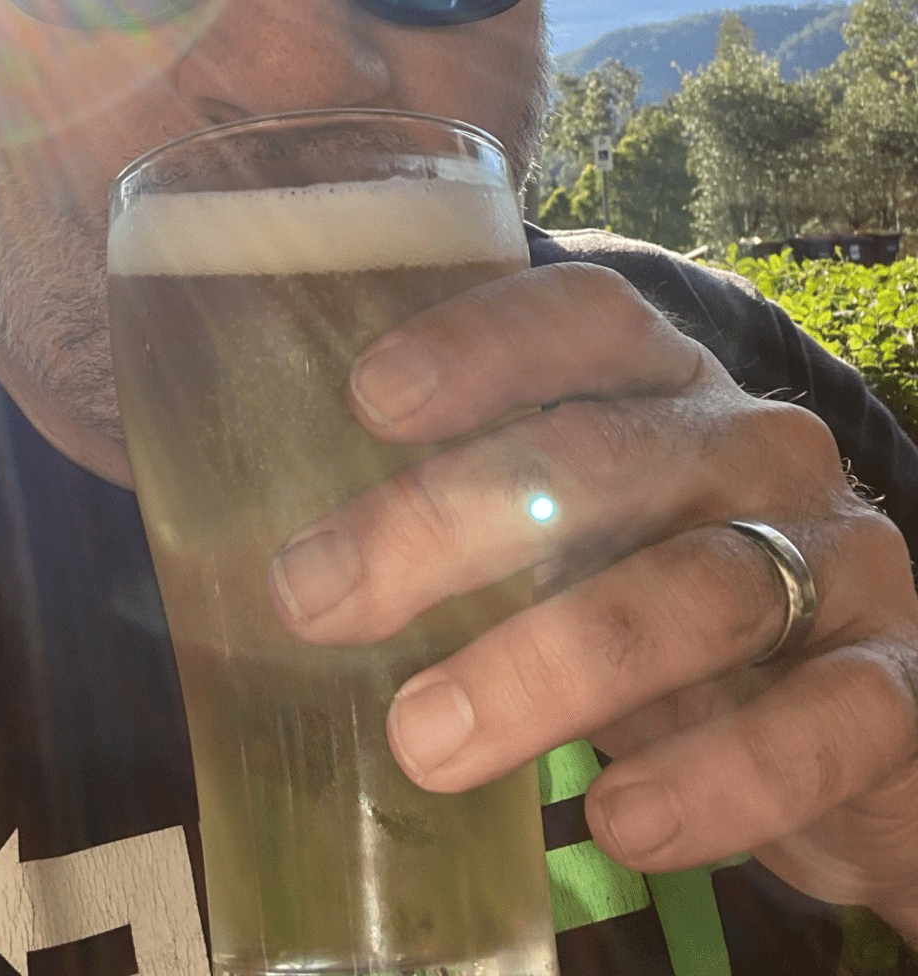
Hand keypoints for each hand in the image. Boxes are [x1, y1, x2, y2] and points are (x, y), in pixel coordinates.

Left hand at [266, 262, 917, 934]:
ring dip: (548, 667)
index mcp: (661, 383)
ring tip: (425, 742)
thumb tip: (287, 570)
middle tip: (315, 600)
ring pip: (697, 589)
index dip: (478, 345)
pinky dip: (714, 780)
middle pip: (604, 456)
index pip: (582, 317)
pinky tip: (620, 827)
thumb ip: (467, 523)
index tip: (366, 399)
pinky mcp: (888, 687)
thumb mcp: (566, 538)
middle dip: (448, 523)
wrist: (842, 720)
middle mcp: (754, 446)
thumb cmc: (651, 599)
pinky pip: (817, 726)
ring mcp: (836, 558)